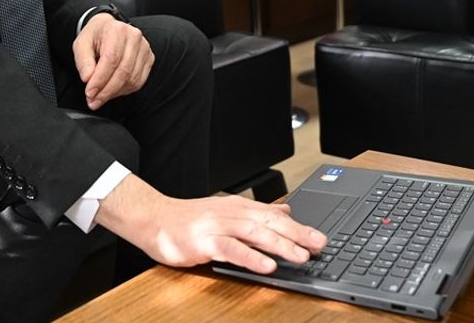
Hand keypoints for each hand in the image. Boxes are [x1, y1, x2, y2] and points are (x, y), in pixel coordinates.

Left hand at [73, 12, 153, 109]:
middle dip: (107, 90)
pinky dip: (124, 90)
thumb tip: (87, 78)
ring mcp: (144, 48)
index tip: (89, 92)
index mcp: (117, 30)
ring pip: (132, 79)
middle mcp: (134, 38)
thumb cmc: (95, 36)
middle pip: (123, 71)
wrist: (108, 28)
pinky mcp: (149, 59)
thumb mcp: (81, 44)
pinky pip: (139, 81)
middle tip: (93, 101)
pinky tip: (112, 92)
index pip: (111, 59)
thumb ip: (83, 61)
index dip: (100, 79)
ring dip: (114, 93)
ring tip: (100, 98)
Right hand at [95, 176, 326, 273]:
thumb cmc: (187, 219)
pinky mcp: (203, 242)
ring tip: (301, 256)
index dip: (299, 227)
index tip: (321, 238)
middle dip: (297, 235)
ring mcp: (216, 227)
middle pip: (269, 223)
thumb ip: (255, 213)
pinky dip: (250, 257)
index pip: (274, 216)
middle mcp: (230, 214)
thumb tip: (285, 212)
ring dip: (279, 245)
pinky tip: (267, 265)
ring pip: (253, 234)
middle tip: (319, 246)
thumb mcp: (225, 211)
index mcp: (237, 208)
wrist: (152, 218)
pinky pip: (231, 250)